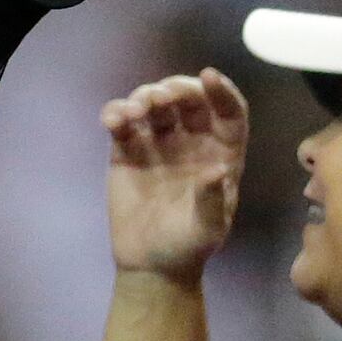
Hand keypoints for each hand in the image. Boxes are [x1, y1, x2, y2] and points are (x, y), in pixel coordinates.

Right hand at [102, 71, 250, 281]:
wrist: (151, 264)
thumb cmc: (189, 246)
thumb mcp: (207, 228)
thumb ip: (212, 200)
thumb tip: (216, 171)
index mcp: (222, 152)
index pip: (228, 112)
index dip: (222, 92)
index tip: (209, 77)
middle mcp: (192, 140)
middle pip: (189, 99)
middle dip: (175, 89)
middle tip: (160, 97)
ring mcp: (158, 142)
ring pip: (154, 104)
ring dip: (144, 98)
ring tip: (133, 112)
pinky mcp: (127, 150)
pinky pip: (122, 122)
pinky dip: (116, 114)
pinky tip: (113, 121)